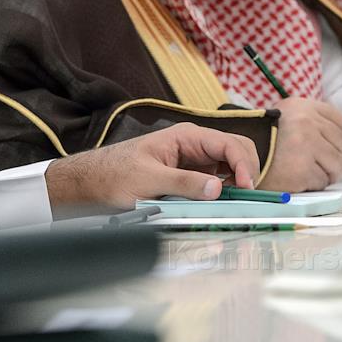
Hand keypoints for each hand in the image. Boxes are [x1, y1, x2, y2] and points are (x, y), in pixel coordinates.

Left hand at [44, 123, 259, 212]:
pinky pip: (216, 181)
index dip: (244, 165)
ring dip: (237, 184)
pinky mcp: (190, 176)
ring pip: (230, 168)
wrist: (94, 181)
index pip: (230, 144)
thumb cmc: (116, 174)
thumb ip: (184, 183)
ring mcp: (195, 161)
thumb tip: (217, 188)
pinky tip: (221, 204)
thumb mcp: (149, 180)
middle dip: (246, 172)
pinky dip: (225, 192)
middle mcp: (195, 145)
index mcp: (187, 136)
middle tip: (246, 198)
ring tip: (235, 204)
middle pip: (237, 152)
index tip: (246, 188)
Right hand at [257, 97, 341, 191]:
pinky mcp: (303, 169)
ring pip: (337, 164)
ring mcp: (306, 145)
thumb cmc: (263, 145)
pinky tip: (299, 180)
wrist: (239, 163)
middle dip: (333, 159)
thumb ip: (310, 121)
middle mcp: (305, 121)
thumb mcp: (285, 118)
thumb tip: (338, 137)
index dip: (335, 137)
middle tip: (316, 165)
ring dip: (325, 172)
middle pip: (341, 144)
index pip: (338, 120)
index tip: (326, 146)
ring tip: (307, 173)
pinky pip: (323, 180)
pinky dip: (313, 184)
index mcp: (301, 106)